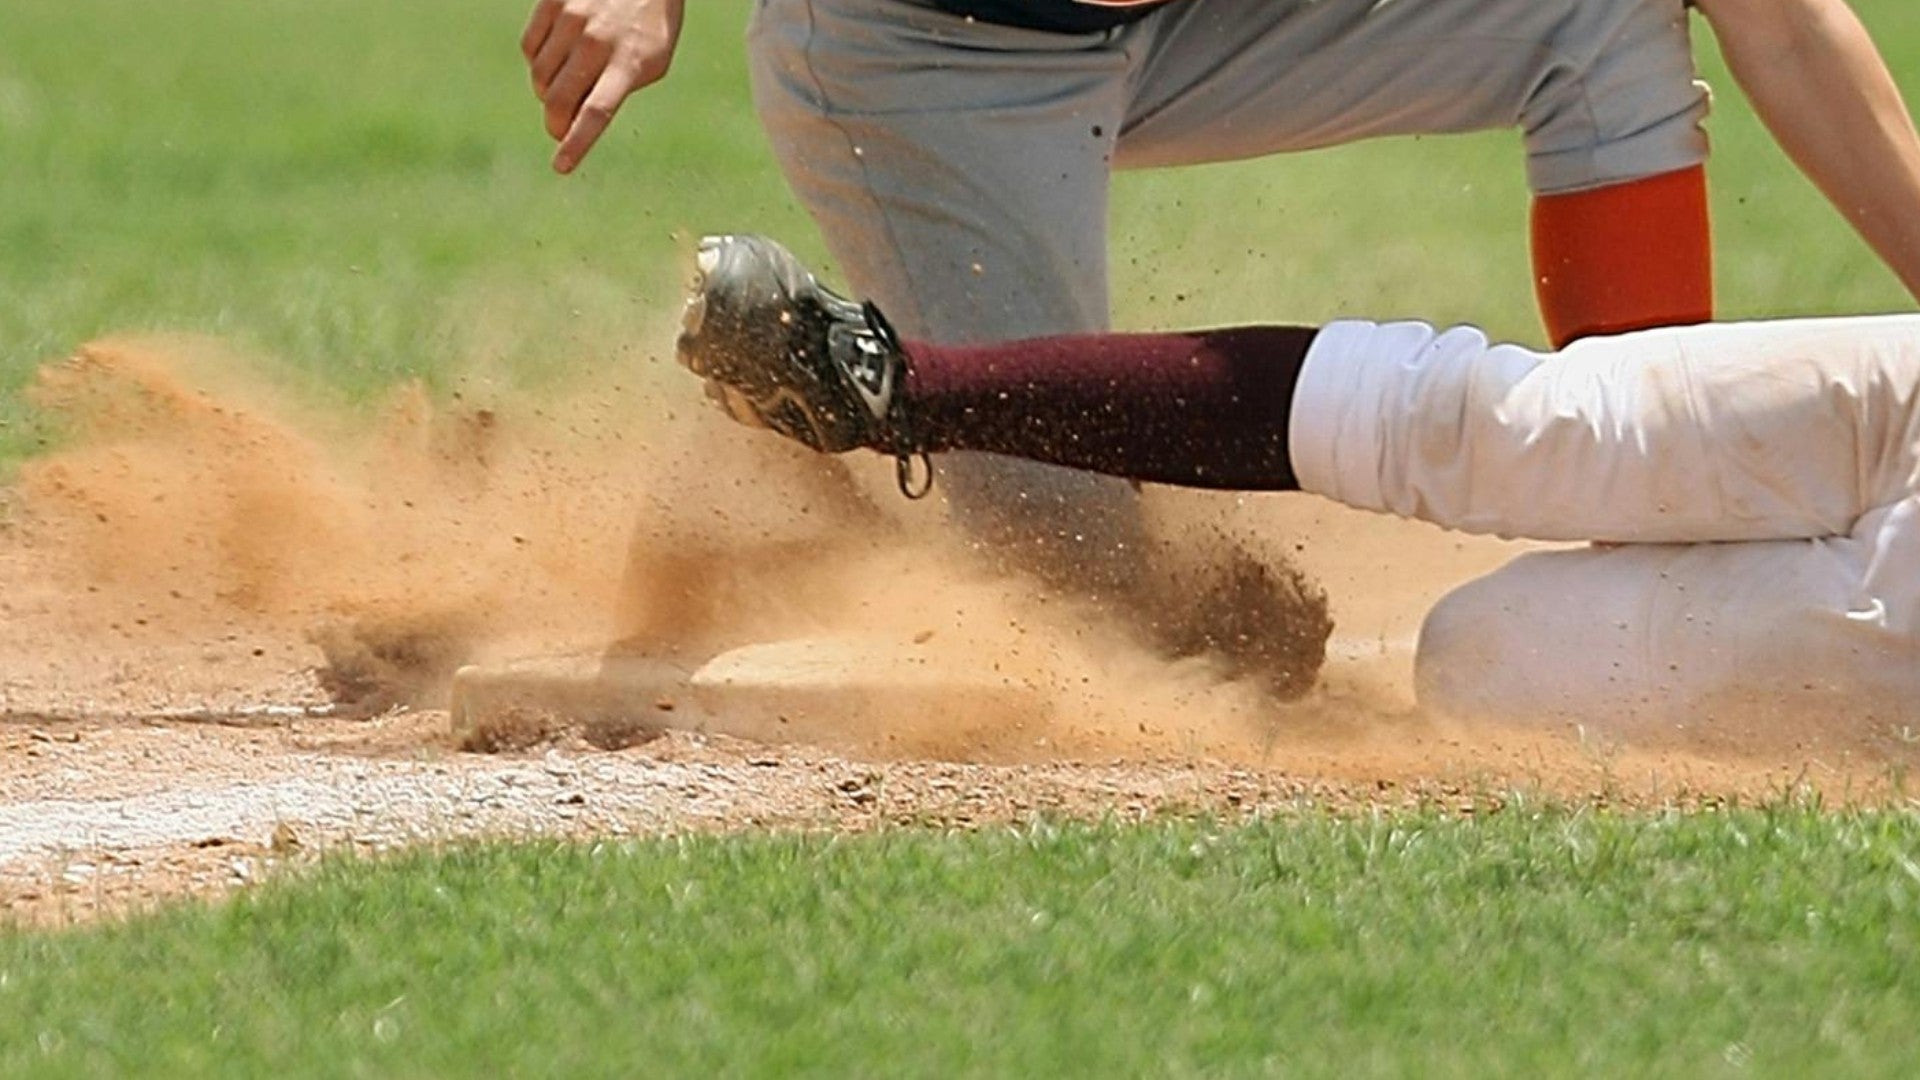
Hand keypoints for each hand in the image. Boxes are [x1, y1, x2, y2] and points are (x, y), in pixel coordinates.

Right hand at [520, 0, 686, 173]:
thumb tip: (579, 119)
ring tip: (566, 84)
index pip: (597, 113)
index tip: (560, 166)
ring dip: (548, 91)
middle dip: (556, 124)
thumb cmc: (651, 22)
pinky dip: (537, 62)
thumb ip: (620, 89)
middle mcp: (598, 42)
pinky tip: (555, 58)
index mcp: (630, 62)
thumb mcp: (653, 60)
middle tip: (559, 129)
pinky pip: (530, 48)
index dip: (576, 143)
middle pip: (560, 100)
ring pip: (540, 76)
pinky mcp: (552, 2)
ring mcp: (572, 19)